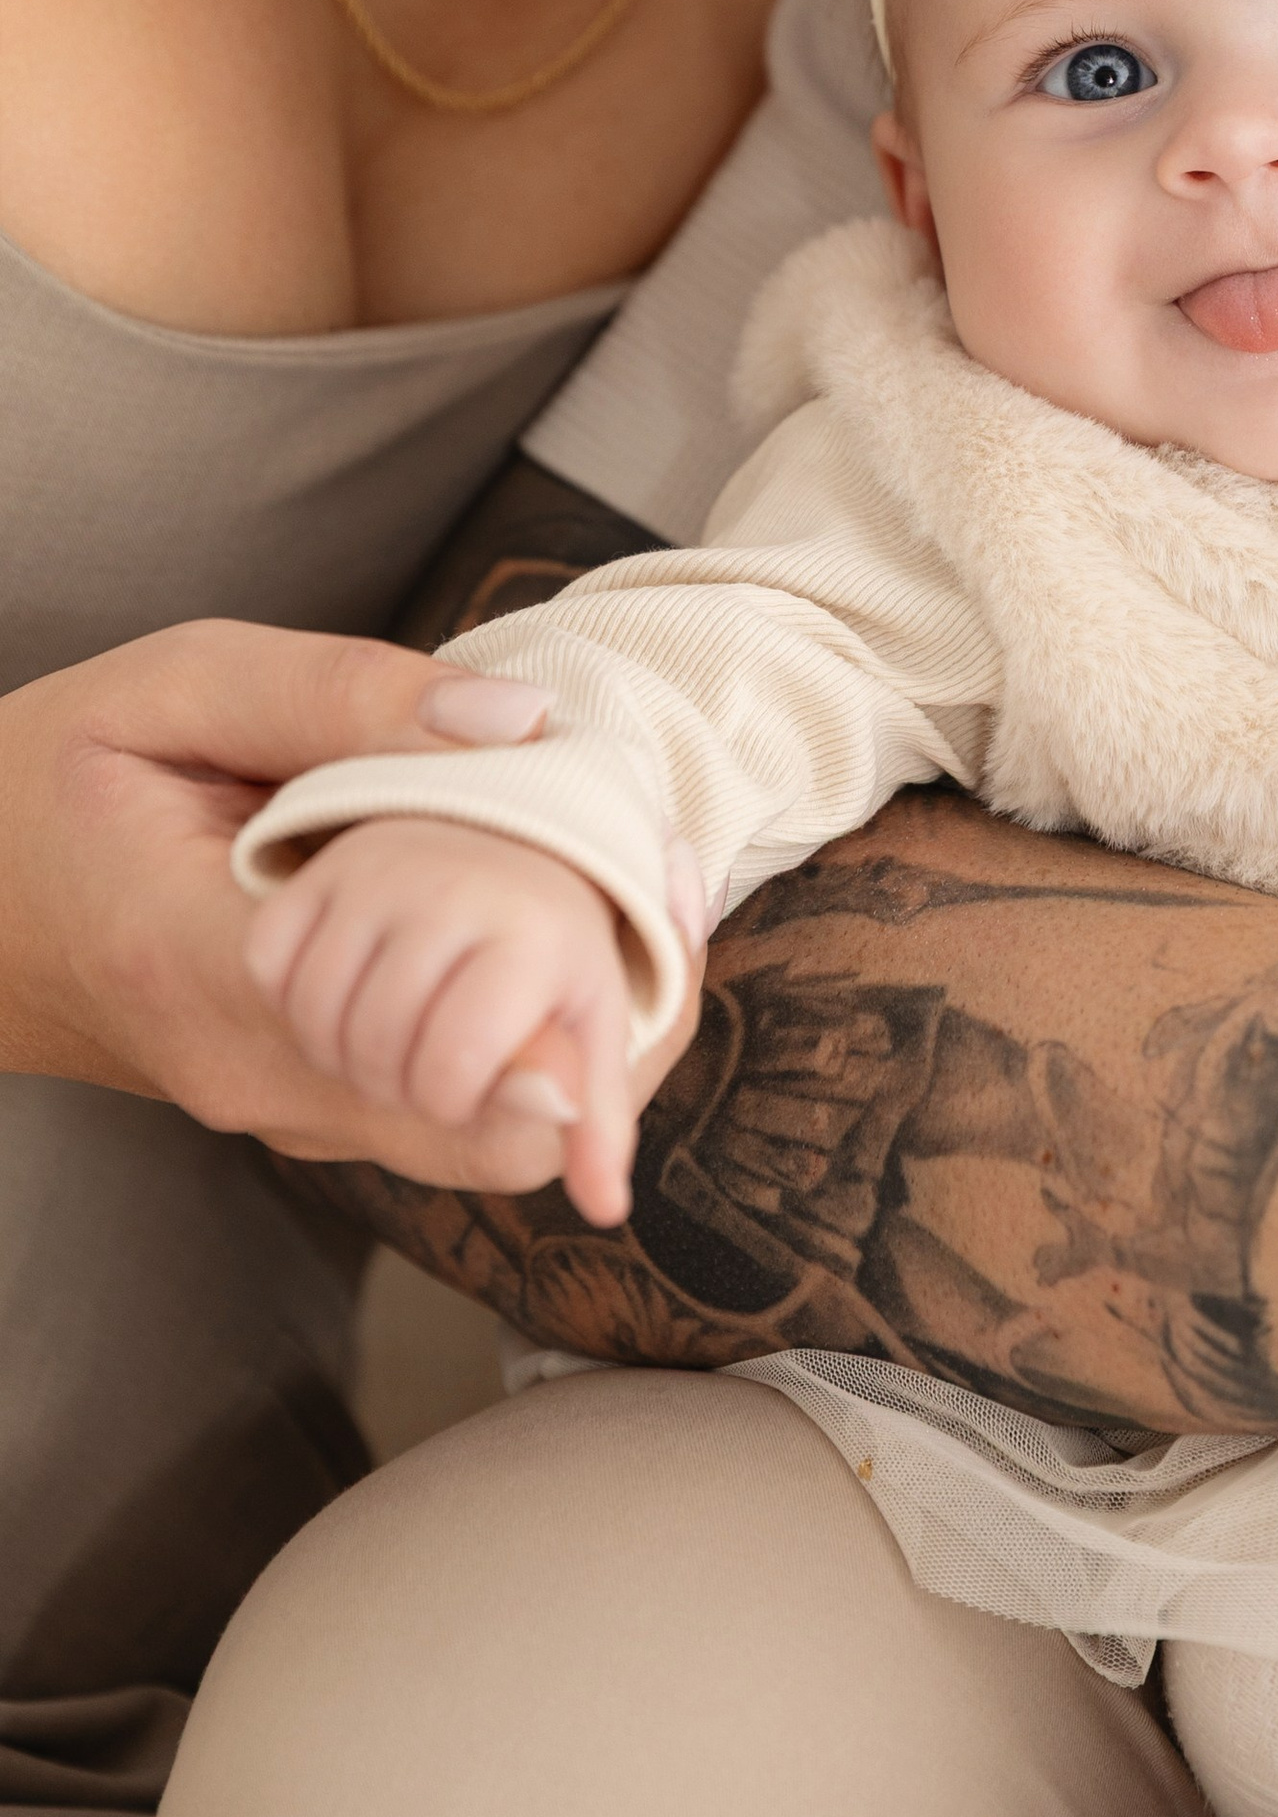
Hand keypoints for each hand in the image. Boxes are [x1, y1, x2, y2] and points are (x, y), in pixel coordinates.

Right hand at [0, 618, 701, 1181]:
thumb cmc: (50, 778)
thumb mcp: (175, 684)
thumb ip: (340, 694)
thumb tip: (518, 725)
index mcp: (198, 956)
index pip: (410, 1026)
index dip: (555, 991)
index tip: (653, 896)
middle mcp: (244, 1068)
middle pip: (478, 1109)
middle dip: (602, 1021)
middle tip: (676, 885)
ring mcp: (271, 1109)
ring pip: (476, 1131)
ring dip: (574, 1037)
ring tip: (641, 899)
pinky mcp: (297, 1112)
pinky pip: (440, 1108)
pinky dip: (520, 1045)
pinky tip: (564, 941)